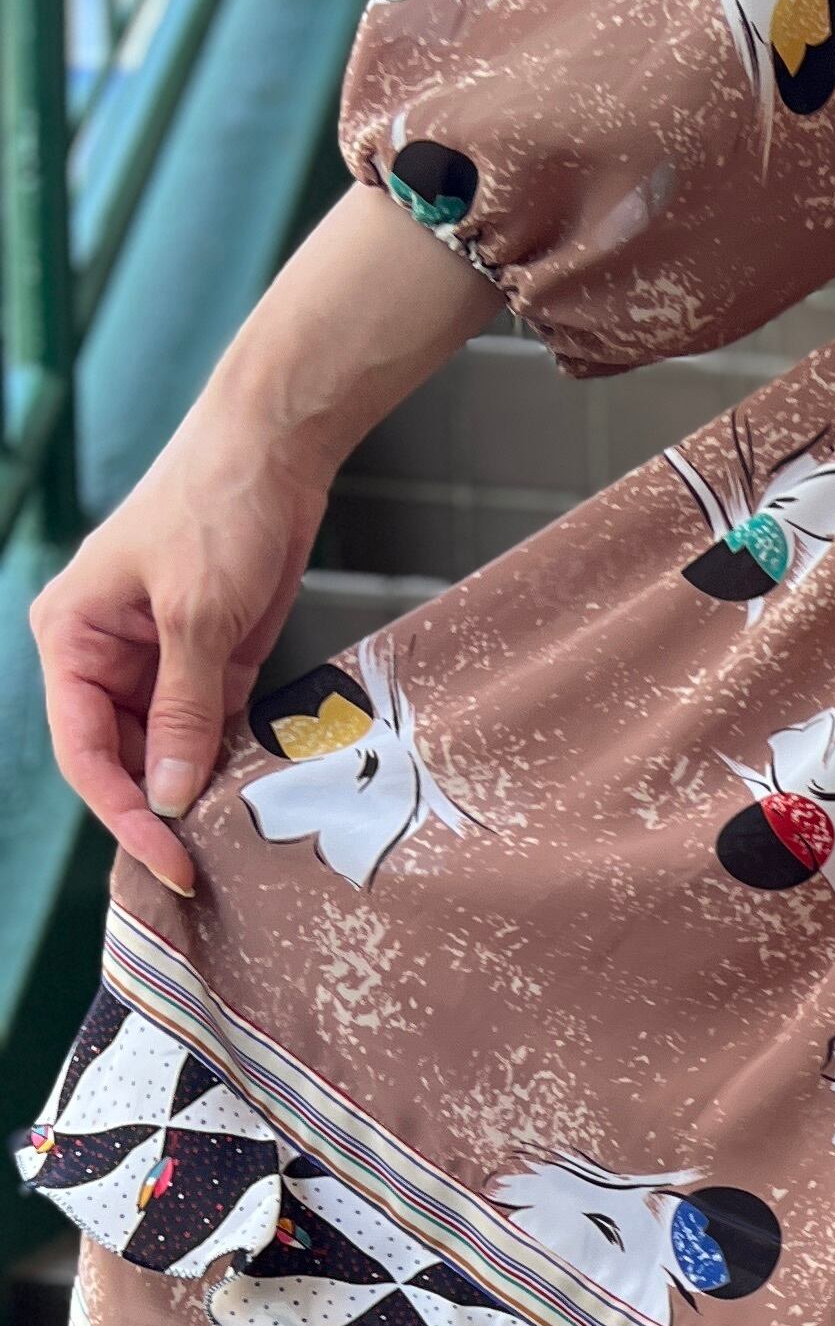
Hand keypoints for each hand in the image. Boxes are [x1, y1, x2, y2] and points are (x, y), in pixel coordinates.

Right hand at [28, 182, 493, 895]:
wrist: (274, 449)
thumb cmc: (216, 509)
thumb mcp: (198, 616)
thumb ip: (184, 710)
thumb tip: (169, 796)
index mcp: (70, 638)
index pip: (83, 751)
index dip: (123, 815)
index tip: (171, 862)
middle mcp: (103, 656)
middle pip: (120, 760)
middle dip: (157, 814)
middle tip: (204, 876)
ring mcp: (156, 660)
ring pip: (167, 751)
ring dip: (197, 794)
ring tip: (237, 846)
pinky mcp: (209, 659)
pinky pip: (210, 728)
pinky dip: (230, 763)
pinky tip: (256, 802)